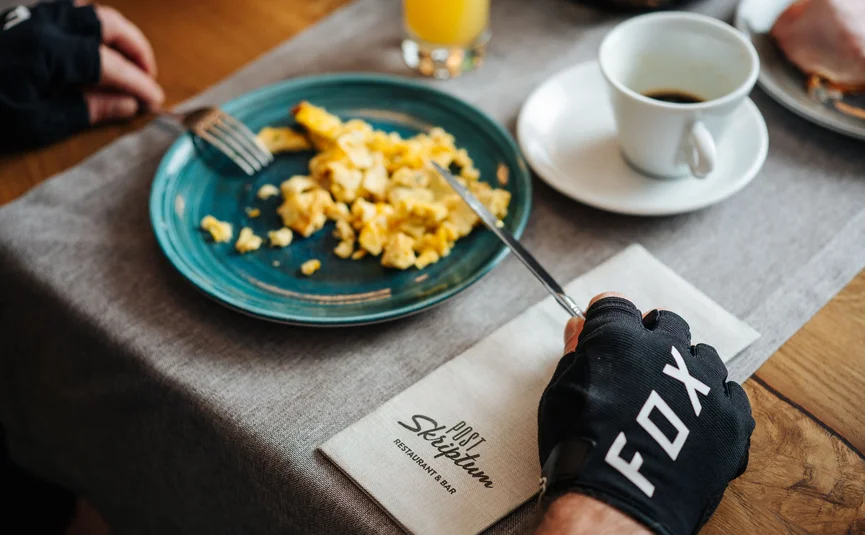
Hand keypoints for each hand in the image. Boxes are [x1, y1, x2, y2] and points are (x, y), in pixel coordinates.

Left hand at [0, 0, 163, 149]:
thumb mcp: (32, 123)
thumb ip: (84, 111)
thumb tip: (126, 105)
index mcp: (48, 51)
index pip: (110, 63)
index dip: (138, 83)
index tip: (154, 101)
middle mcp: (43, 24)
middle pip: (106, 24)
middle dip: (136, 49)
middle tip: (148, 77)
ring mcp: (30, 16)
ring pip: (88, 12)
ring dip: (116, 35)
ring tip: (127, 61)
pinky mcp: (20, 19)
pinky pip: (67, 12)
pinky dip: (91, 27)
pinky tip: (93, 47)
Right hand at [537, 293, 754, 534]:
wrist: (619, 502)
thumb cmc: (582, 450)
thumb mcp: (562, 393)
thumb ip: (576, 354)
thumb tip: (579, 330)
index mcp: (621, 338)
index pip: (616, 306)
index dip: (606, 318)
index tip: (602, 327)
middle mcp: (668, 351)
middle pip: (666, 323)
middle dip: (651, 336)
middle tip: (635, 365)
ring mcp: (705, 383)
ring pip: (703, 356)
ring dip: (686, 367)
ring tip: (668, 398)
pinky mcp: (732, 418)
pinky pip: (731, 394)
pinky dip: (714, 401)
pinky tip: (696, 419)